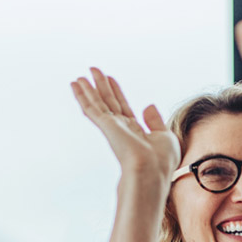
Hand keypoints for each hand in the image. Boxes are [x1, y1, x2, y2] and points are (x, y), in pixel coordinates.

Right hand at [71, 68, 179, 186]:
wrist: (152, 171)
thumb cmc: (161, 160)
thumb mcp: (165, 136)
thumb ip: (155, 121)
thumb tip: (148, 106)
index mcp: (136, 131)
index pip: (124, 107)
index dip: (117, 93)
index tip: (111, 79)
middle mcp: (122, 129)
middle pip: (109, 102)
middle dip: (101, 86)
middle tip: (93, 70)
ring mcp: (112, 127)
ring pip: (97, 104)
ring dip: (88, 89)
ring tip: (80, 76)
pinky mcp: (106, 126)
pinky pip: (91, 108)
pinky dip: (83, 96)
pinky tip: (76, 85)